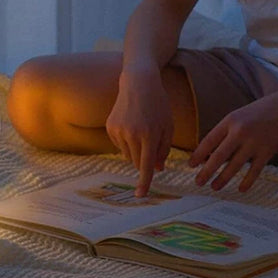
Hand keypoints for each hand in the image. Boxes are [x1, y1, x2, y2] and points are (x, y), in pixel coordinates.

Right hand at [105, 67, 172, 196]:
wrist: (139, 82)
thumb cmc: (158, 104)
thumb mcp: (168, 125)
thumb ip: (164, 148)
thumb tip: (157, 169)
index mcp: (149, 134)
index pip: (146, 165)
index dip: (144, 182)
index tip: (140, 195)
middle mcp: (131, 134)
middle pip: (137, 162)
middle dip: (144, 160)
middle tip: (151, 143)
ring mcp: (118, 131)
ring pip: (127, 154)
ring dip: (136, 149)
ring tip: (142, 128)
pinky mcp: (110, 127)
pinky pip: (119, 145)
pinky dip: (126, 141)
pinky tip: (131, 124)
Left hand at [189, 93, 277, 192]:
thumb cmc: (258, 113)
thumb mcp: (238, 116)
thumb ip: (225, 132)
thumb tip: (208, 154)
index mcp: (230, 120)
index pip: (209, 140)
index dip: (198, 154)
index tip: (191, 165)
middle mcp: (240, 131)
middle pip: (218, 156)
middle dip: (206, 172)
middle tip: (198, 182)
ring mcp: (254, 142)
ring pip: (234, 167)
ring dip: (222, 179)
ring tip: (215, 187)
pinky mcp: (267, 152)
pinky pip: (254, 171)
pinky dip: (246, 182)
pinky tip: (240, 189)